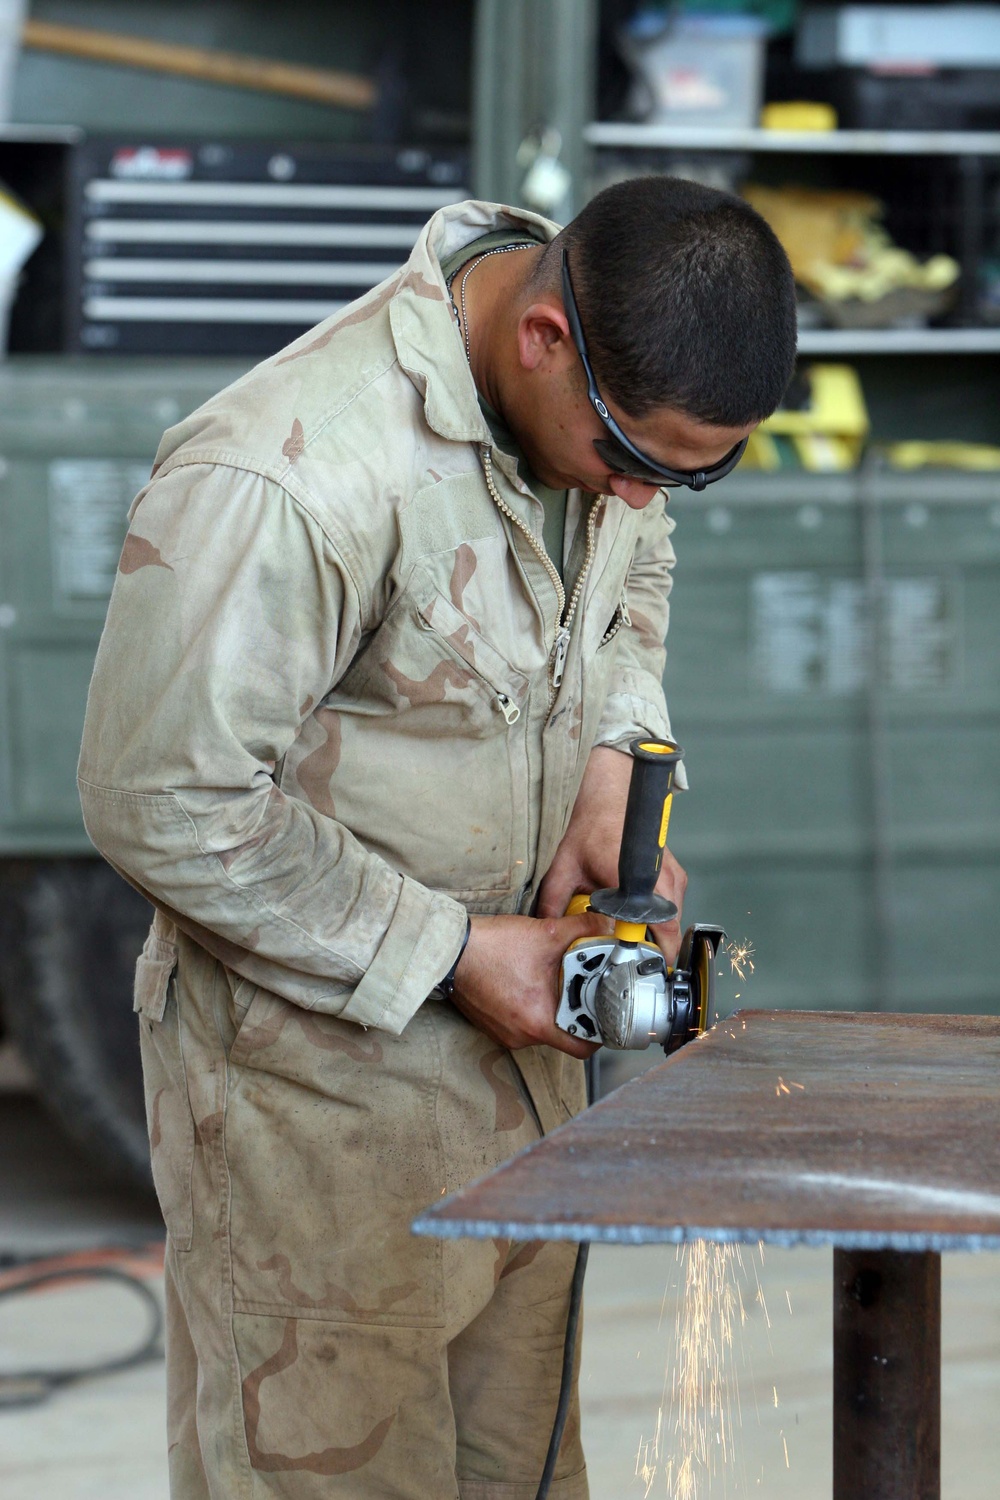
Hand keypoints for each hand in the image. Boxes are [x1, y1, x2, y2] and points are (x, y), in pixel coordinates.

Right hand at [450, 911, 610, 1057]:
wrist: (450, 949)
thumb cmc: (492, 946)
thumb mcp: (547, 932)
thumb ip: (584, 928)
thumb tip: (607, 923)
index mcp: (539, 1022)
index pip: (582, 1047)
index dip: (599, 1033)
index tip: (604, 1014)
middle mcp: (521, 1036)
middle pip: (562, 1033)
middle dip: (573, 1011)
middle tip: (578, 987)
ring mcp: (503, 1033)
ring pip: (540, 1026)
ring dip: (548, 1007)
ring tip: (549, 980)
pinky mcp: (490, 1025)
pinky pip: (519, 1022)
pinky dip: (527, 1006)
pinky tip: (525, 982)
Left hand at [536, 745, 687, 963]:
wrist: (611, 800)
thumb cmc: (592, 830)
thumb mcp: (563, 868)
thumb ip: (553, 901)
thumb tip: (546, 928)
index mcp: (633, 876)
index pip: (656, 922)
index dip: (650, 948)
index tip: (638, 963)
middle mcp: (659, 876)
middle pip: (668, 926)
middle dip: (654, 947)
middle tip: (634, 960)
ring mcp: (672, 875)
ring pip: (673, 918)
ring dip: (658, 933)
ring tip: (636, 944)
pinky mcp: (675, 875)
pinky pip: (673, 906)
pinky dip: (661, 918)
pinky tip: (642, 922)